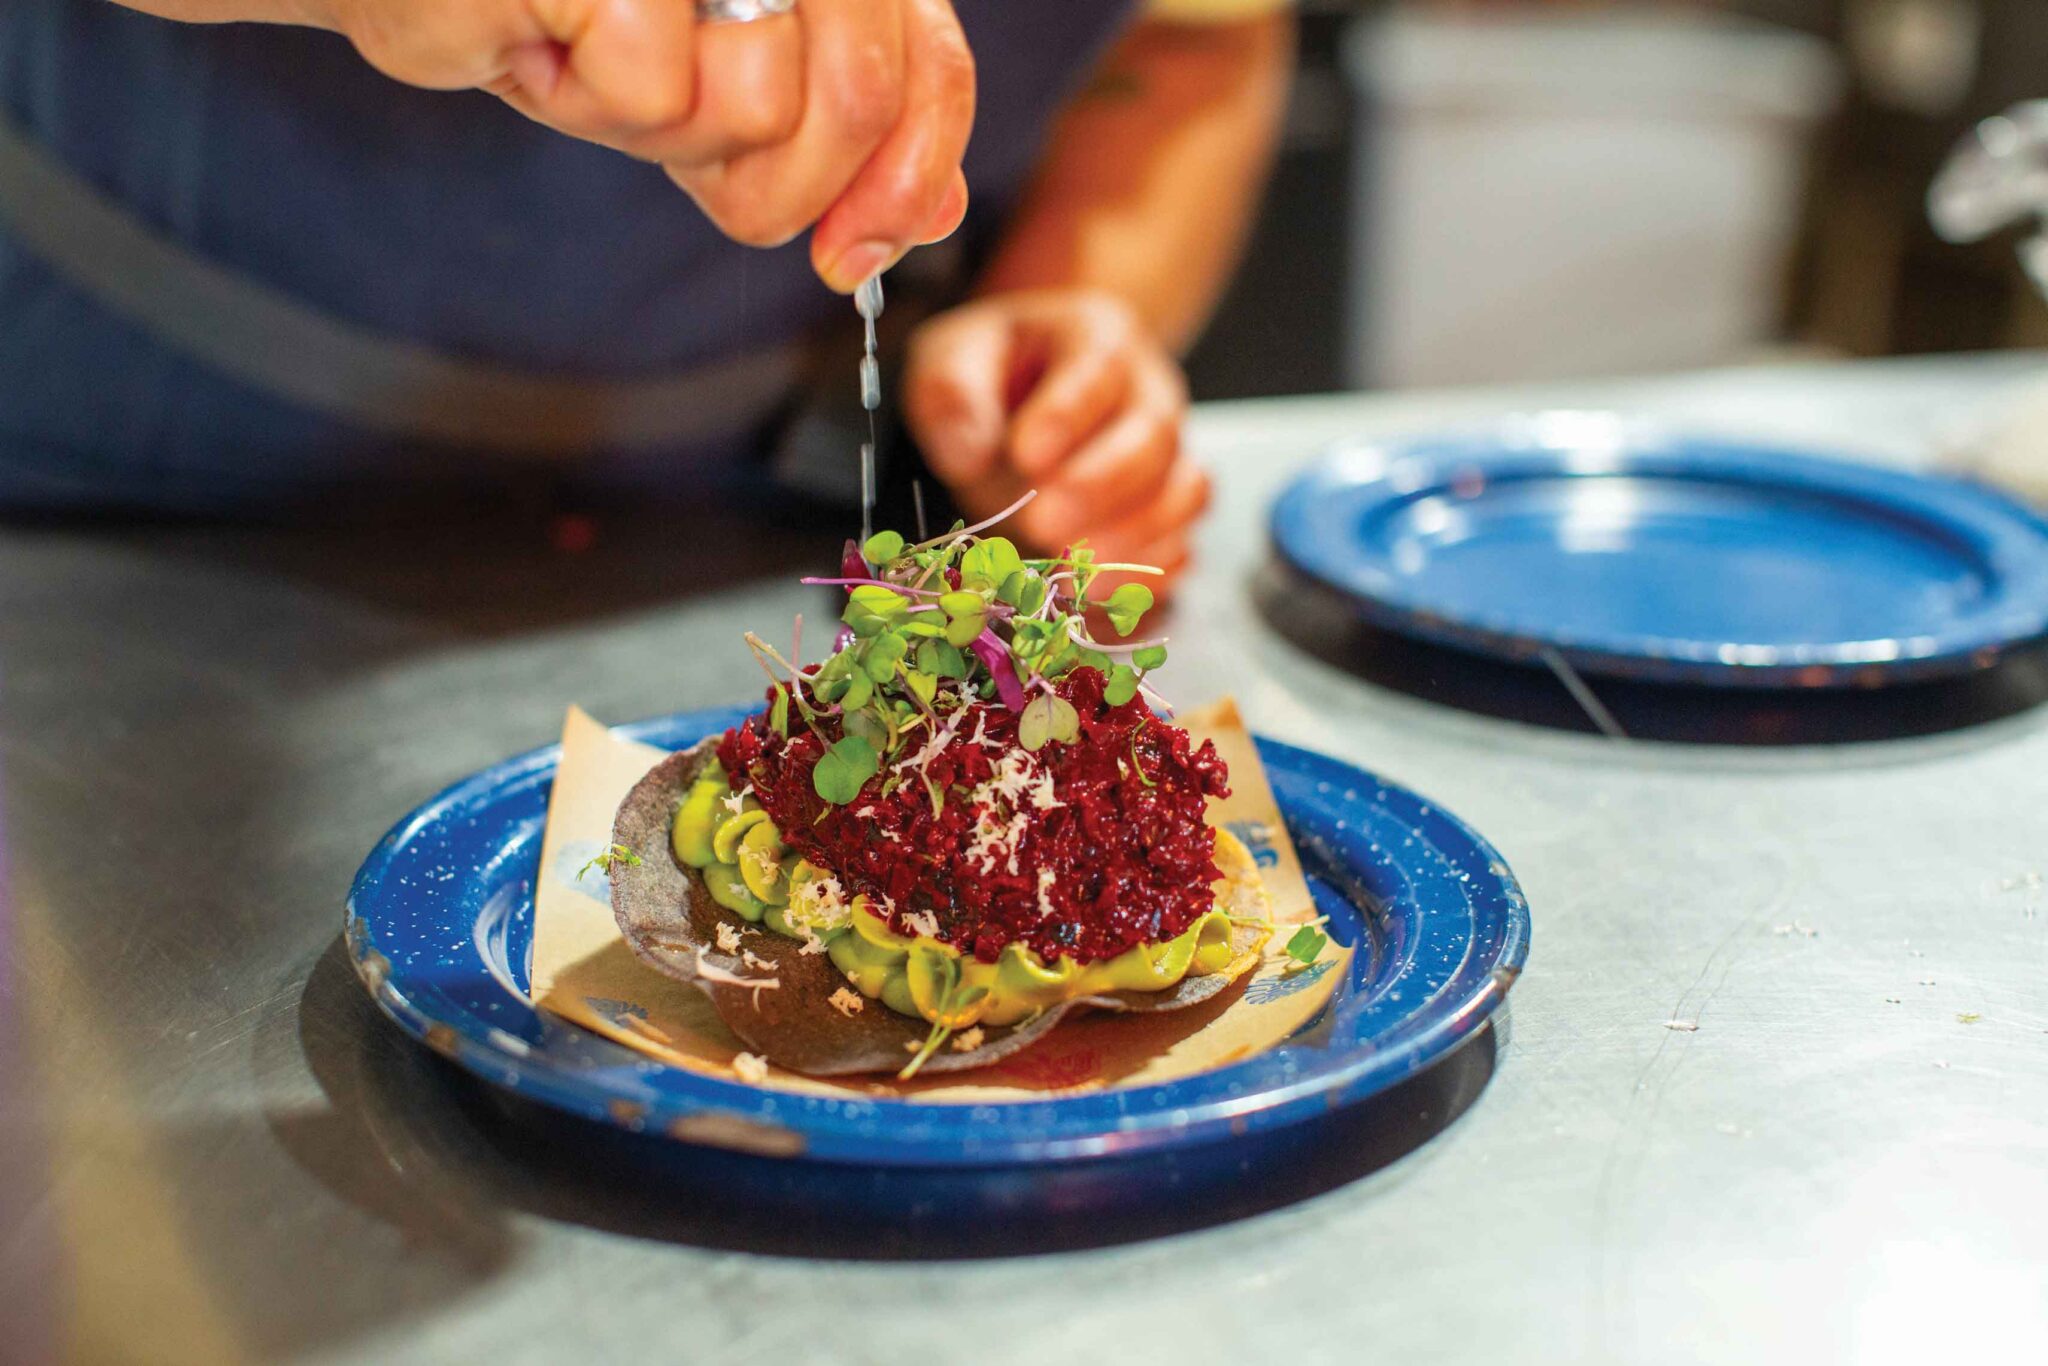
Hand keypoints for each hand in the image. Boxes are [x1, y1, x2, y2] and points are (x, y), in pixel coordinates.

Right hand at [323, 0, 973, 290]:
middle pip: (861, 97)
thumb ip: (824, 138)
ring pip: (763, 104)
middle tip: (698, 168)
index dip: (910, 173)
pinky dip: (588, 96)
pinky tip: (543, 40)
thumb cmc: (552, 20)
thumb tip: (929, 213)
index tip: (852, 257)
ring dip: (665, 130)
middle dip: (786, 183)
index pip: (928, 63)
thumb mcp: (710, 94)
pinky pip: (657, 90)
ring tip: (596, 65)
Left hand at [904, 289, 1210, 595]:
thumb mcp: (951, 359)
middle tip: (1042, 522)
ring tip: (1072, 568)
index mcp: (1098, 337)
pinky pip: (1183, 542)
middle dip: (1101, 485)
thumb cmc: (990, 374)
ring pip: (1184, 490)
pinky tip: (1098, 589)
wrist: (1023, 396)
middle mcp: (1149, 391)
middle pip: (1155, 435)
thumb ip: (953, 395)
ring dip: (1132, 537)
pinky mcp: (1166, 509)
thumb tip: (968, 455)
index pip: (1099, 367)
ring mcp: (1169, 453)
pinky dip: (1149, 573)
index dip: (1068, 413)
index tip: (1024, 453)